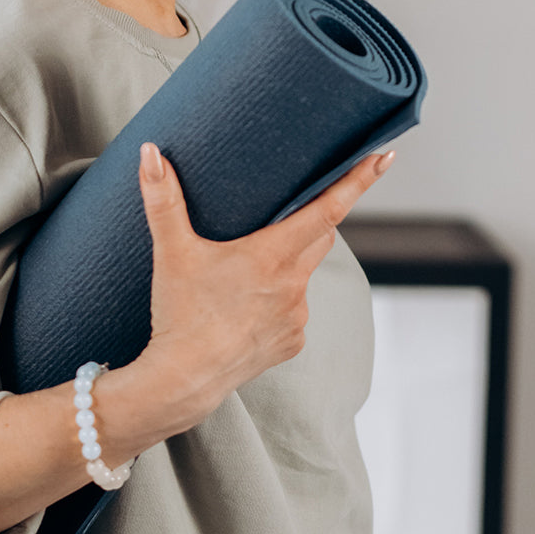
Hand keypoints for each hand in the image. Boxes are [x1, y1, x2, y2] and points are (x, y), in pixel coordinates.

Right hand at [133, 142, 393, 430]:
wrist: (184, 379)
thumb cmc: (179, 313)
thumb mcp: (171, 251)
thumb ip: (163, 200)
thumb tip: (151, 153)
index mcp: (273, 256)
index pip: (328, 208)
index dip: (357, 180)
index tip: (383, 157)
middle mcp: (294, 285)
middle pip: (319, 236)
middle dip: (310, 219)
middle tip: (286, 211)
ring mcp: (297, 317)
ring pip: (303, 275)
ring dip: (287, 265)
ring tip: (245, 273)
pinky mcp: (292, 343)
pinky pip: (294, 311)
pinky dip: (279, 302)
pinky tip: (248, 307)